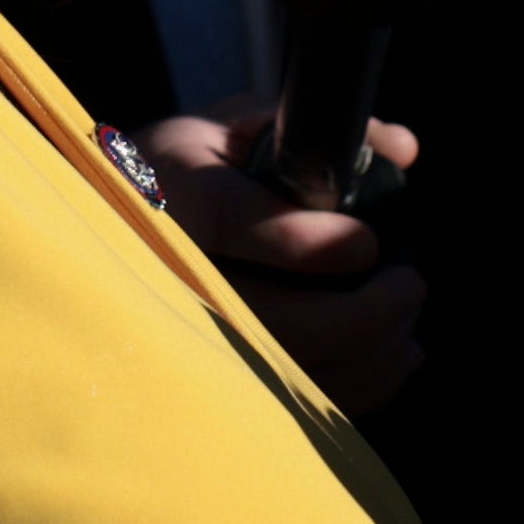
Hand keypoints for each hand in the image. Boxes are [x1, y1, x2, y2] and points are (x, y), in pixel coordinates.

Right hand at [139, 109, 425, 413]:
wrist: (115, 231)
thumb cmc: (187, 173)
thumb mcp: (232, 127)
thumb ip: (314, 123)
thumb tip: (402, 148)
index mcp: (174, 189)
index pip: (223, 220)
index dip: (300, 243)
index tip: (366, 244)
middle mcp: (170, 268)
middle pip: (267, 320)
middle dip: (360, 314)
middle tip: (408, 284)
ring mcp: (188, 332)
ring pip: (285, 371)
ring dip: (368, 353)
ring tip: (403, 313)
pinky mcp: (216, 376)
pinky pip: (290, 401)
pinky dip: (356, 386)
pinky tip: (394, 354)